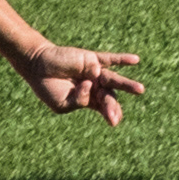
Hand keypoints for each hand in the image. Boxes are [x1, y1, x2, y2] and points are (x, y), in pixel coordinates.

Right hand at [14, 43, 144, 125]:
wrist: (38, 66)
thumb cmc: (48, 88)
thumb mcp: (61, 104)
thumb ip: (78, 100)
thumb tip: (91, 83)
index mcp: (89, 100)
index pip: (106, 108)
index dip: (111, 114)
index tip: (113, 121)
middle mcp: (95, 86)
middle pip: (109, 97)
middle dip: (111, 106)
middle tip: (112, 115)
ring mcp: (94, 72)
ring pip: (113, 79)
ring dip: (127, 85)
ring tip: (140, 90)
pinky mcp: (91, 58)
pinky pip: (108, 58)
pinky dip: (122, 59)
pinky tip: (136, 60)